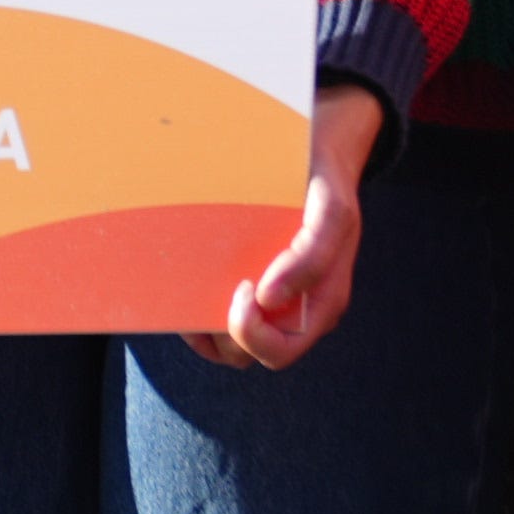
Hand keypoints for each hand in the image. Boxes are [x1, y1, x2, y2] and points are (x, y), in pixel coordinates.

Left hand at [197, 80, 383, 371]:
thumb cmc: (321, 185)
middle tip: (210, 293)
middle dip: (223, 334)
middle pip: (247, 354)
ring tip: (187, 293)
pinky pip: (215, 324)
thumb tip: (267, 298)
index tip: (242, 287)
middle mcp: (295, 313)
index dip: (251, 332)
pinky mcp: (247, 292)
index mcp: (321, 304)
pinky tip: (183, 288)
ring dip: (203, 328)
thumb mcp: (331, 210)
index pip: (280, 350)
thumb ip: (314, 254)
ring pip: (228, 346)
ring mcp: (270, 306)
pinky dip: (195, 317)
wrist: (316, 158)